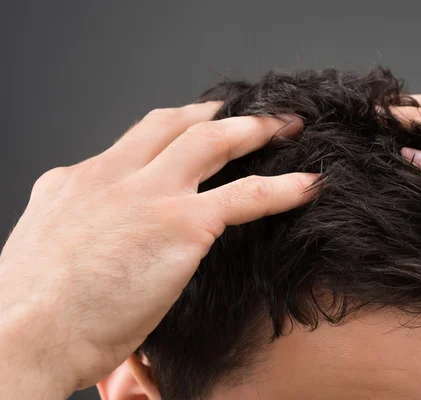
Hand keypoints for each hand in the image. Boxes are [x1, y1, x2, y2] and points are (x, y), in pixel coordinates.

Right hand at [0, 103, 313, 396]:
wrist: (23, 335)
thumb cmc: (33, 312)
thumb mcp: (48, 251)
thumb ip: (84, 231)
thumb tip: (105, 241)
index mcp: (77, 182)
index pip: (133, 141)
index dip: (171, 128)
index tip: (194, 125)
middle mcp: (112, 175)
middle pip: (174, 125)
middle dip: (215, 114)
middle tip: (244, 114)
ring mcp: (148, 194)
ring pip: (212, 142)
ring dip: (254, 130)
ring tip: (285, 127)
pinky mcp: (180, 223)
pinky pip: (247, 195)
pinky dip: (282, 187)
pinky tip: (307, 185)